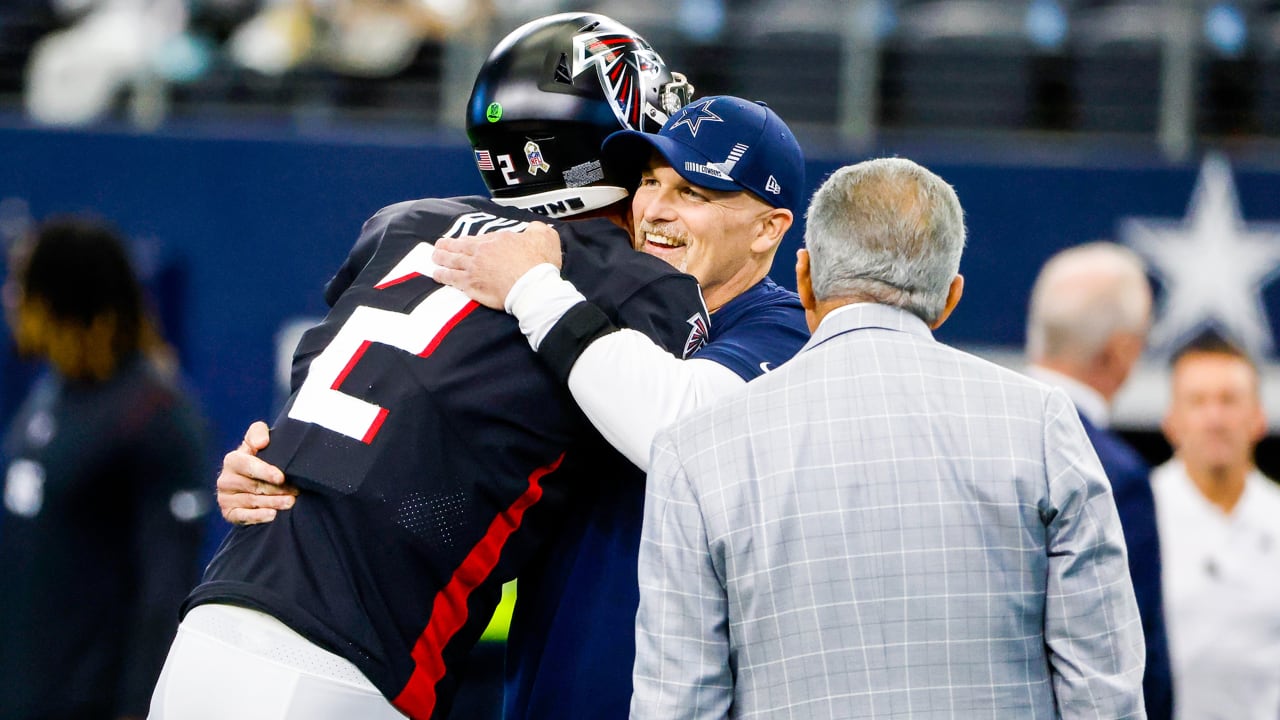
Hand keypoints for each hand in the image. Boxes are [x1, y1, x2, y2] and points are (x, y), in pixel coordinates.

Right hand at [217, 421, 296, 524]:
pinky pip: (243, 516)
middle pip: (254, 486)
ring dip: (273, 503)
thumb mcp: (258, 441)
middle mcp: (225, 479)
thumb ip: (258, 432)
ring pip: (252, 501)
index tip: (281, 477)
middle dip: (276, 489)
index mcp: (232, 459)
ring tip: (290, 502)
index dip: (264, 471)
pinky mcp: (229, 512)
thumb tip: (262, 441)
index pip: (247, 465)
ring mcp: (225, 497)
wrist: (255, 480)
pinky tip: (273, 515)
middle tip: (295, 491)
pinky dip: (259, 516)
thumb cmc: (261, 458)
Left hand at [431, 221, 562, 309]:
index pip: (476, 238)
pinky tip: (438, 276)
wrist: (532, 287)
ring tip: (434, 259)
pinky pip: (453, 280)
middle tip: (437, 246)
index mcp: (496, 240)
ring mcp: (474, 270)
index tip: (461, 241)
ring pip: (452, 263)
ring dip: (441, 260)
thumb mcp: (544, 237)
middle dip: (447, 247)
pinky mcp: (472, 287)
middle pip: (459, 248)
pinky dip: (444, 277)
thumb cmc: (539, 263)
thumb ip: (537, 229)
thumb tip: (536, 227)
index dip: (467, 240)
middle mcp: (481, 253)